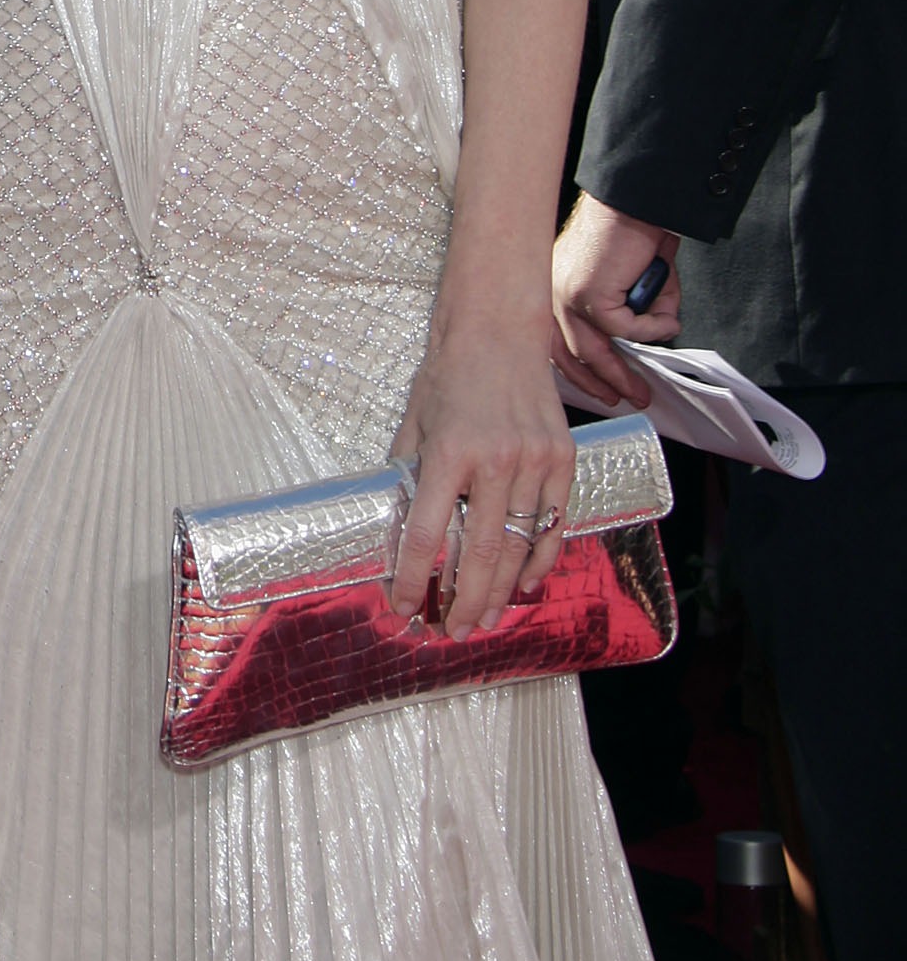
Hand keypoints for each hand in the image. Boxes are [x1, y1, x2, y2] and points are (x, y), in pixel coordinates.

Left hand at [387, 318, 576, 633]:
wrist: (498, 328)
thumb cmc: (448, 372)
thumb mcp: (414, 421)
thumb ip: (407, 473)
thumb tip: (397, 523)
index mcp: (449, 452)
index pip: (428, 534)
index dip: (415, 579)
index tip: (404, 609)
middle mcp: (495, 461)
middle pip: (481, 553)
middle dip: (464, 600)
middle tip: (452, 632)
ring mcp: (535, 462)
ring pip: (519, 546)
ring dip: (500, 591)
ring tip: (483, 620)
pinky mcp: (563, 459)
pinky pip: (553, 524)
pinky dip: (540, 560)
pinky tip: (524, 584)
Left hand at [552, 193, 679, 405]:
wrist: (637, 201)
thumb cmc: (633, 232)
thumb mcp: (624, 280)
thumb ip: (624, 311)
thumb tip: (640, 339)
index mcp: (553, 285)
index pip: (552, 339)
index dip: (575, 370)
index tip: (598, 388)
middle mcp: (551, 290)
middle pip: (568, 353)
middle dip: (601, 383)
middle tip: (626, 398)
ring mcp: (565, 293)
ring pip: (594, 349)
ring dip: (622, 373)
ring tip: (643, 389)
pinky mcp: (588, 294)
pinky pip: (626, 329)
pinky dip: (652, 326)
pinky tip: (667, 316)